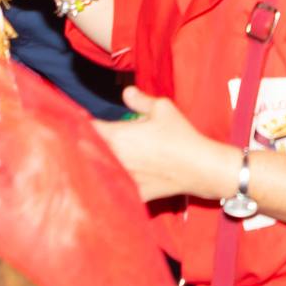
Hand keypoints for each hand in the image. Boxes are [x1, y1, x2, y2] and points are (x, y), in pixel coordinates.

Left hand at [95, 87, 232, 200]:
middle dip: (91, 143)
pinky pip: (117, 188)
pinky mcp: (133, 193)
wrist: (199, 167)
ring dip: (101, 163)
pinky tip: (121, 178)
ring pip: (101, 170)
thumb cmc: (180, 135)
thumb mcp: (162, 108)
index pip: (88, 128)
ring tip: (106, 158)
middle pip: (89, 151)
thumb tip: (126, 92)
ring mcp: (122, 178)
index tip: (88, 121)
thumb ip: (139, 99)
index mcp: (117, 136)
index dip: (86, 123)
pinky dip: (116, 183)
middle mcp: (114, 158)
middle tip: (95, 138)